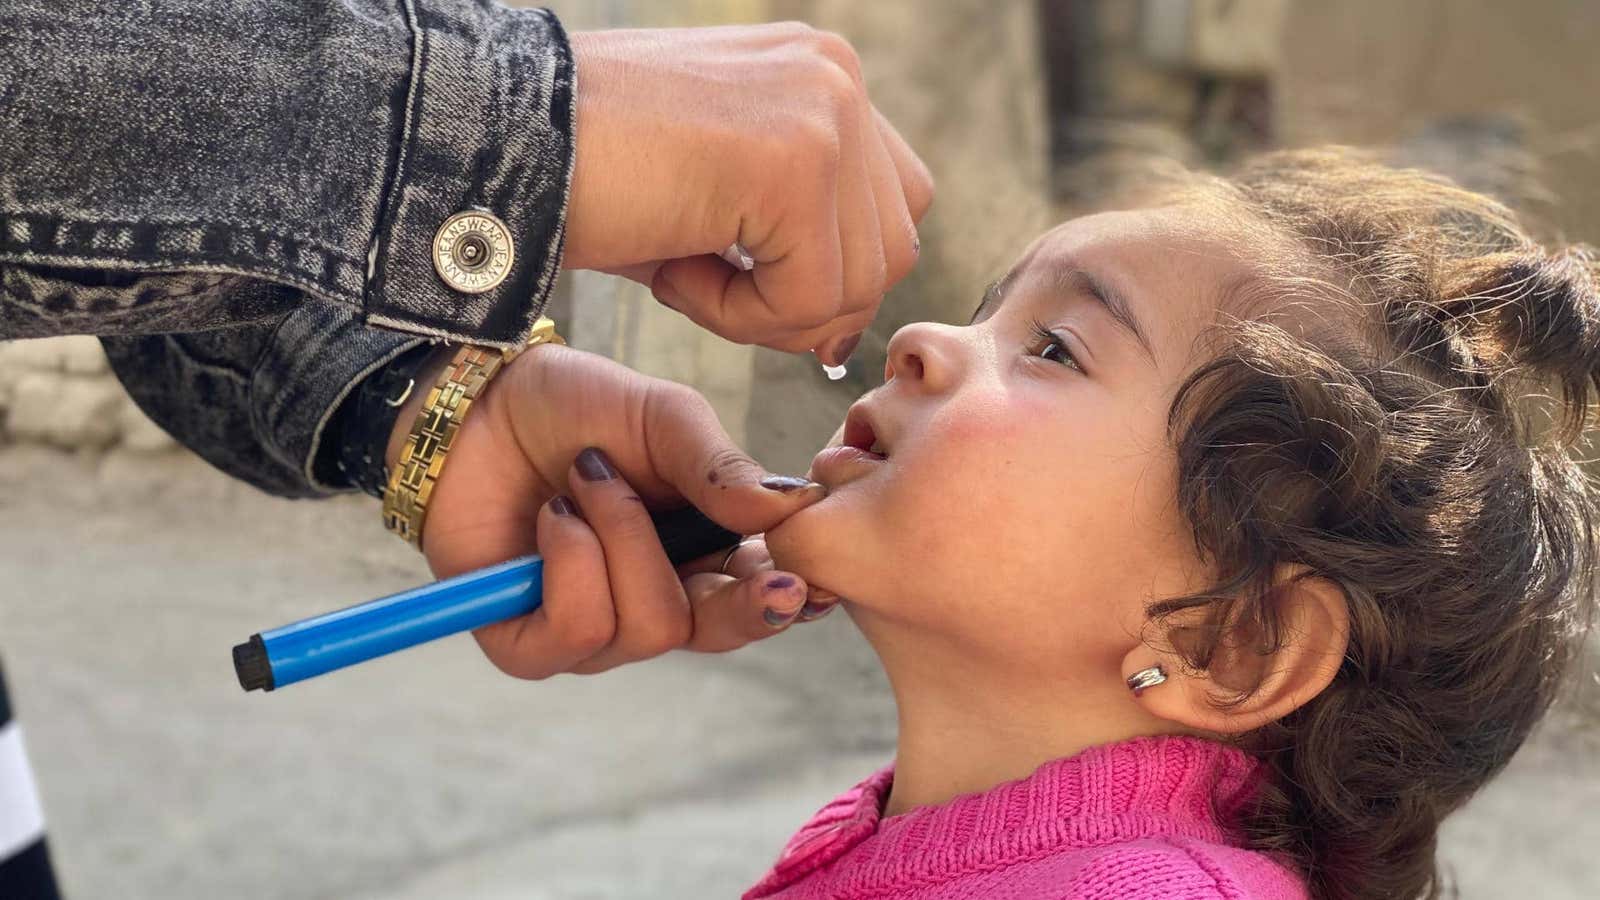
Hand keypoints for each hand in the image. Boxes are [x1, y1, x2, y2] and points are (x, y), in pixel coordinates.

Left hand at [387, 344, 828, 676]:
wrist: (478, 400)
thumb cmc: (577, 408)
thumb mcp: (663, 417)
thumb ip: (721, 466)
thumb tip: (791, 509)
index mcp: (707, 554)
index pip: (766, 601)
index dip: (788, 600)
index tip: (803, 582)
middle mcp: (658, 601)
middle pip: (719, 632)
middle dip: (737, 599)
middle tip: (756, 564)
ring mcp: (595, 630)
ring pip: (648, 629)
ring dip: (621, 538)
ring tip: (587, 480)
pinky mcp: (527, 644)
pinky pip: (576, 634)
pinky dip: (571, 565)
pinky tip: (555, 518)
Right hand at [563, 24, 935, 365]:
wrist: (497, 141)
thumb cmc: (589, 176)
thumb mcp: (718, 197)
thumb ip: (797, 242)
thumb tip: (843, 337)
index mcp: (822, 70)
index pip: (895, 204)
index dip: (834, 269)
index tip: (748, 283)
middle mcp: (837, 74)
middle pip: (890, 251)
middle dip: (803, 302)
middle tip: (706, 284)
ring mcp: (825, 110)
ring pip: (857, 284)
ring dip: (764, 314)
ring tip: (682, 270)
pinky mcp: (796, 161)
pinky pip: (808, 297)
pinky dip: (736, 317)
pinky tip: (672, 270)